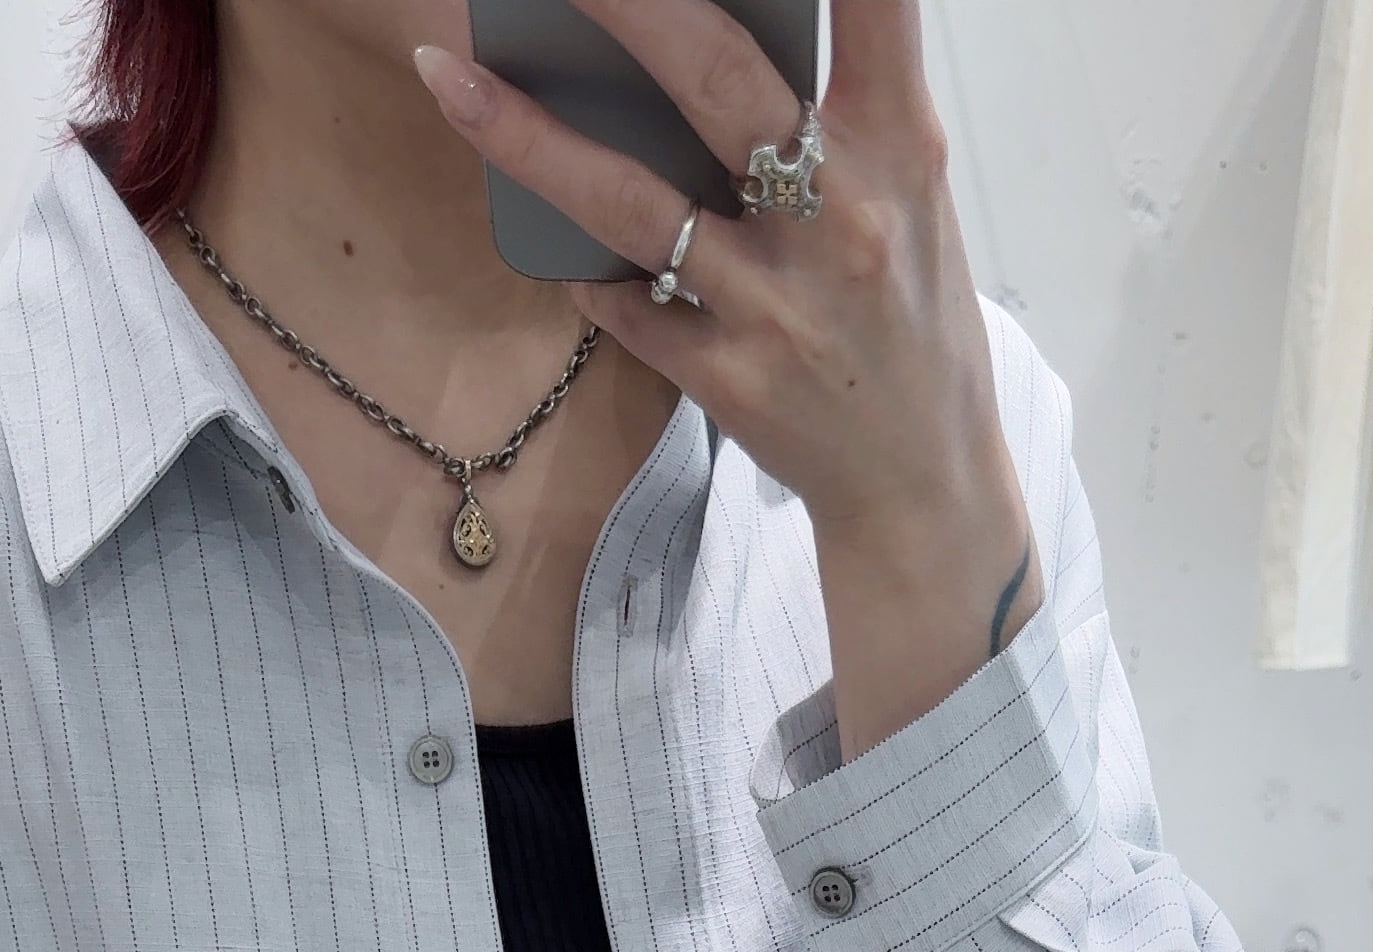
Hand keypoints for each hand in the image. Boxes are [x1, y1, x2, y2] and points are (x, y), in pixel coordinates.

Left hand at [414, 0, 1041, 756]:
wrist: (922, 483)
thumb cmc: (909, 318)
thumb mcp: (910, 194)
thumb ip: (845, 107)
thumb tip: (732, 26)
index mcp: (900, 146)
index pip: (872, 7)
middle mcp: (840, 215)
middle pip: (714, 76)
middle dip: (622, 2)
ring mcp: (776, 303)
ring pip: (630, 201)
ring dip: (528, 133)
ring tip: (450, 74)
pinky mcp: (728, 379)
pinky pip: (623, 305)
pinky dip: (580, 266)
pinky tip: (548, 241)